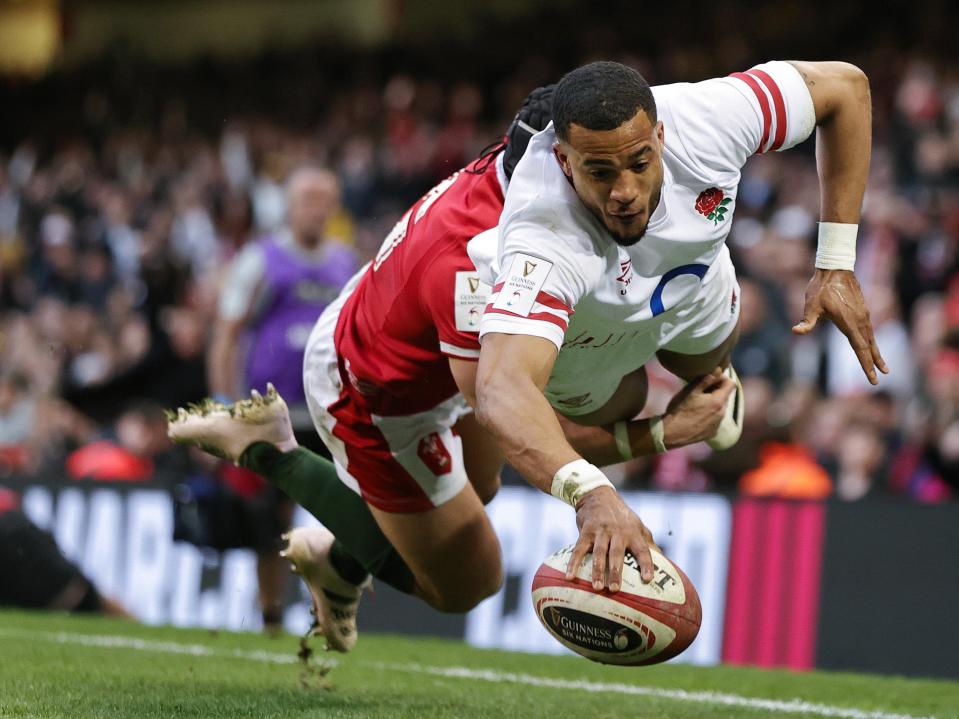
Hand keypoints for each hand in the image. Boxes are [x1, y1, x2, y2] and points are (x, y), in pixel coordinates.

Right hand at [567, 485, 658, 591]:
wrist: (598, 495)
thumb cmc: (621, 516)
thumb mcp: (637, 525)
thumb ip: (648, 543)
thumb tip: (666, 564)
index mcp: (633, 532)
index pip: (642, 550)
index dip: (646, 564)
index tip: (647, 579)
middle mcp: (618, 532)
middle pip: (617, 554)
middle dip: (616, 572)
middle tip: (615, 589)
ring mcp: (601, 531)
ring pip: (598, 553)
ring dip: (596, 571)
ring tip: (597, 587)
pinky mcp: (586, 531)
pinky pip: (578, 549)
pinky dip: (573, 563)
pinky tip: (570, 576)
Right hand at [662, 368, 734, 446]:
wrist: (672, 433)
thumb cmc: (680, 409)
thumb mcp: (691, 391)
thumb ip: (706, 380)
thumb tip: (718, 369)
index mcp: (718, 401)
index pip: (731, 384)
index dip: (722, 379)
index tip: (711, 379)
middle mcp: (722, 413)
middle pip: (725, 397)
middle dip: (716, 392)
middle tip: (700, 392)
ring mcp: (718, 424)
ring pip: (720, 409)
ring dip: (712, 405)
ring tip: (697, 406)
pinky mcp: (712, 433)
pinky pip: (715, 420)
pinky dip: (709, 416)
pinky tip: (696, 417)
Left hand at [792, 269, 888, 383]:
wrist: (836, 268)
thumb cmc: (821, 287)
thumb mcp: (811, 305)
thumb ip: (806, 321)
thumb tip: (795, 331)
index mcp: (850, 323)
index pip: (860, 349)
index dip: (866, 365)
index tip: (873, 379)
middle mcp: (860, 321)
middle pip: (869, 347)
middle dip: (874, 363)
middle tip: (880, 378)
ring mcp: (863, 315)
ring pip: (871, 338)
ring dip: (876, 353)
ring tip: (883, 366)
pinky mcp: (862, 310)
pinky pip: (869, 330)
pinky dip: (872, 341)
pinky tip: (871, 345)